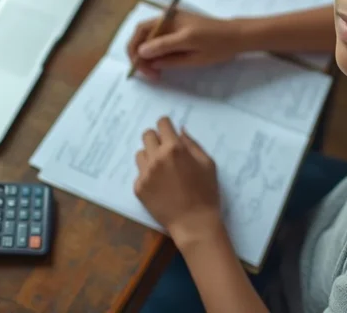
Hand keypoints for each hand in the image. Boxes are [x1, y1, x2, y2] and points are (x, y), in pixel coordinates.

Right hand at [126, 11, 243, 79]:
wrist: (237, 37)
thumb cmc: (216, 43)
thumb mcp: (191, 47)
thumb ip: (165, 49)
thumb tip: (142, 53)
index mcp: (169, 19)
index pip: (140, 33)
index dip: (136, 52)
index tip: (142, 70)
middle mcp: (167, 18)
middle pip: (142, 36)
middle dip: (140, 56)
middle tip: (149, 75)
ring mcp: (172, 23)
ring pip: (149, 40)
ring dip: (147, 56)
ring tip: (156, 73)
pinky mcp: (177, 30)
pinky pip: (159, 41)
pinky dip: (156, 54)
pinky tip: (162, 65)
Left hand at [134, 117, 223, 248]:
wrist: (194, 223)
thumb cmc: (206, 192)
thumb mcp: (207, 164)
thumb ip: (192, 144)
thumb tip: (180, 130)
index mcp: (175, 149)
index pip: (162, 124)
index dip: (167, 126)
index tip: (169, 133)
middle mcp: (156, 158)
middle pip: (147, 135)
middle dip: (156, 139)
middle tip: (166, 151)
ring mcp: (145, 173)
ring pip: (140, 153)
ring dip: (150, 156)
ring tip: (162, 169)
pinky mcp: (139, 188)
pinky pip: (139, 173)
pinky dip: (148, 175)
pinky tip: (160, 185)